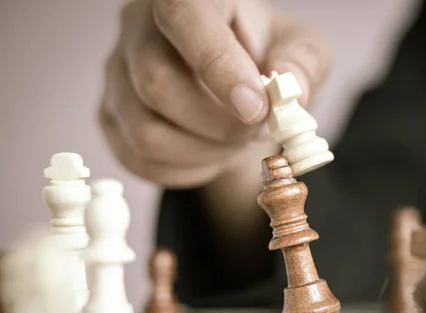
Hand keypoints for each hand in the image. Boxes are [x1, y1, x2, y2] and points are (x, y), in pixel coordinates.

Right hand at [99, 0, 330, 187]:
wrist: (237, 91)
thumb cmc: (267, 62)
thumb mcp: (302, 53)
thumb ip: (303, 65)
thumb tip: (292, 94)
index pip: (183, 17)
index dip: (218, 66)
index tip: (256, 108)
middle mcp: (139, 28)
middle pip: (157, 83)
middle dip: (218, 124)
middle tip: (255, 129)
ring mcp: (117, 74)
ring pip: (146, 132)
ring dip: (205, 152)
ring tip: (235, 140)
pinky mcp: (111, 117)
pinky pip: (141, 161)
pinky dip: (188, 170)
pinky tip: (212, 153)